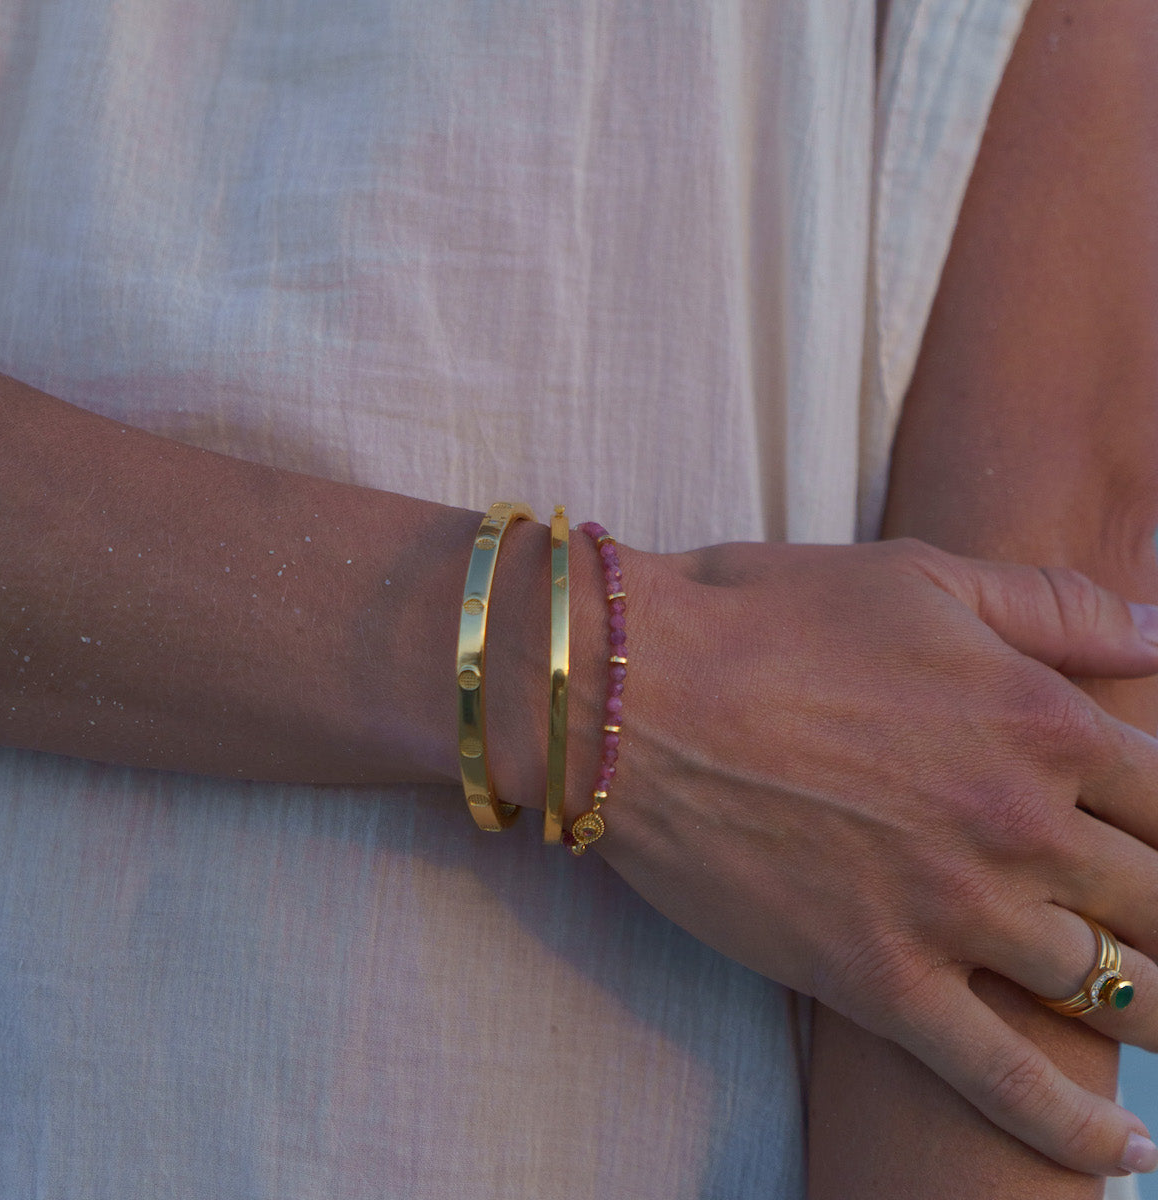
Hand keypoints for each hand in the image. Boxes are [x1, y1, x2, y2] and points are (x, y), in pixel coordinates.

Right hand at [589, 536, 1157, 1176]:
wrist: (626, 695)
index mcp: (1039, 720)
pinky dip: (1075, 1127)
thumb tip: (1156, 628)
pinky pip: (1003, 1079)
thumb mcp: (916, 577)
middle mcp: (1017, 823)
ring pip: (1114, 992)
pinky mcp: (876, 977)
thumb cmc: (763, 618)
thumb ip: (1048, 605)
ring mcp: (950, 909)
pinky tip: (1126, 1151)